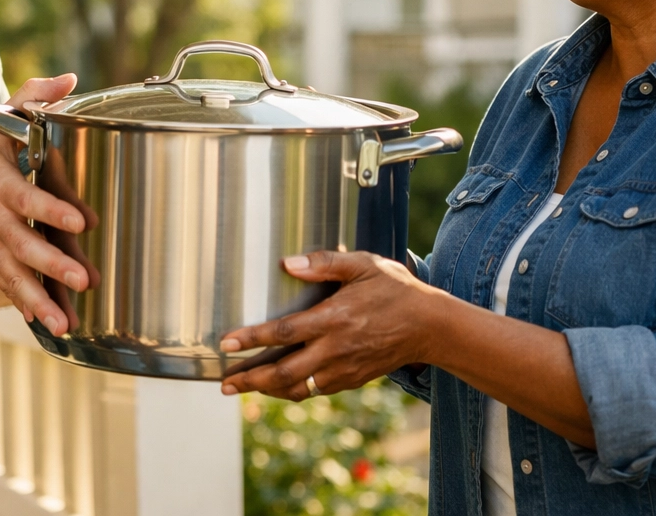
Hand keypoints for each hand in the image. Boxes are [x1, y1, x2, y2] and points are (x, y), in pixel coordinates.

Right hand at [0, 74, 88, 335]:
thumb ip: (33, 97)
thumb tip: (70, 80)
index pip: (28, 198)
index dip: (53, 210)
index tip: (82, 221)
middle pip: (24, 246)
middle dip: (54, 265)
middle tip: (84, 278)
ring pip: (16, 277)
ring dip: (41, 301)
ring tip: (67, 322)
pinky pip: (8, 289)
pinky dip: (27, 307)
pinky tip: (49, 327)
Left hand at [218, 250, 444, 399]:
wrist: (430, 326)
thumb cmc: (396, 290)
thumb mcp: (364, 265)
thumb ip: (324, 264)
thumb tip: (288, 263)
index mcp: (334, 319)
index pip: (284, 333)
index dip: (252, 339)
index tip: (226, 344)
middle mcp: (335, 349)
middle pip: (283, 373)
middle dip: (250, 379)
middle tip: (224, 383)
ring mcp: (344, 369)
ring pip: (297, 388)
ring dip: (266, 390)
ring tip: (242, 388)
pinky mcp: (351, 380)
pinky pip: (315, 391)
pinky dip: (292, 391)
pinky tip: (276, 386)